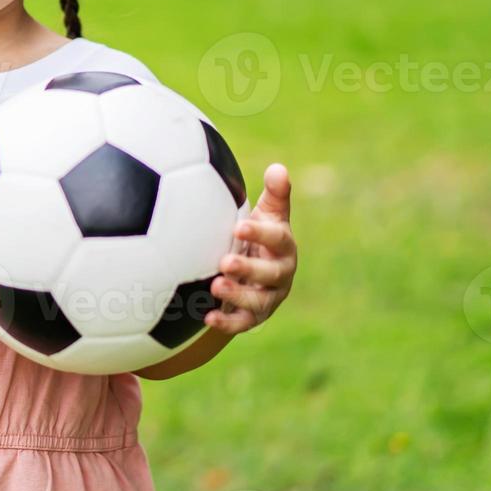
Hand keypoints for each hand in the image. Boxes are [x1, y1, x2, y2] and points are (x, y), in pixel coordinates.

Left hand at [208, 163, 296, 333]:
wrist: (250, 270)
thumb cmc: (255, 236)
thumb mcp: (265, 214)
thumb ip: (274, 195)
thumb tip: (278, 167)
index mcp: (283, 246)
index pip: (278, 239)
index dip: (261, 234)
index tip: (239, 226)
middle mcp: (280, 274)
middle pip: (272, 274)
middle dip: (250, 269)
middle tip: (226, 262)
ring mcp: (268, 297)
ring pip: (258, 301)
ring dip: (238, 295)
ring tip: (215, 286)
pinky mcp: (253, 316)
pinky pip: (242, 323)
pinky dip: (227, 323)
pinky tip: (206, 318)